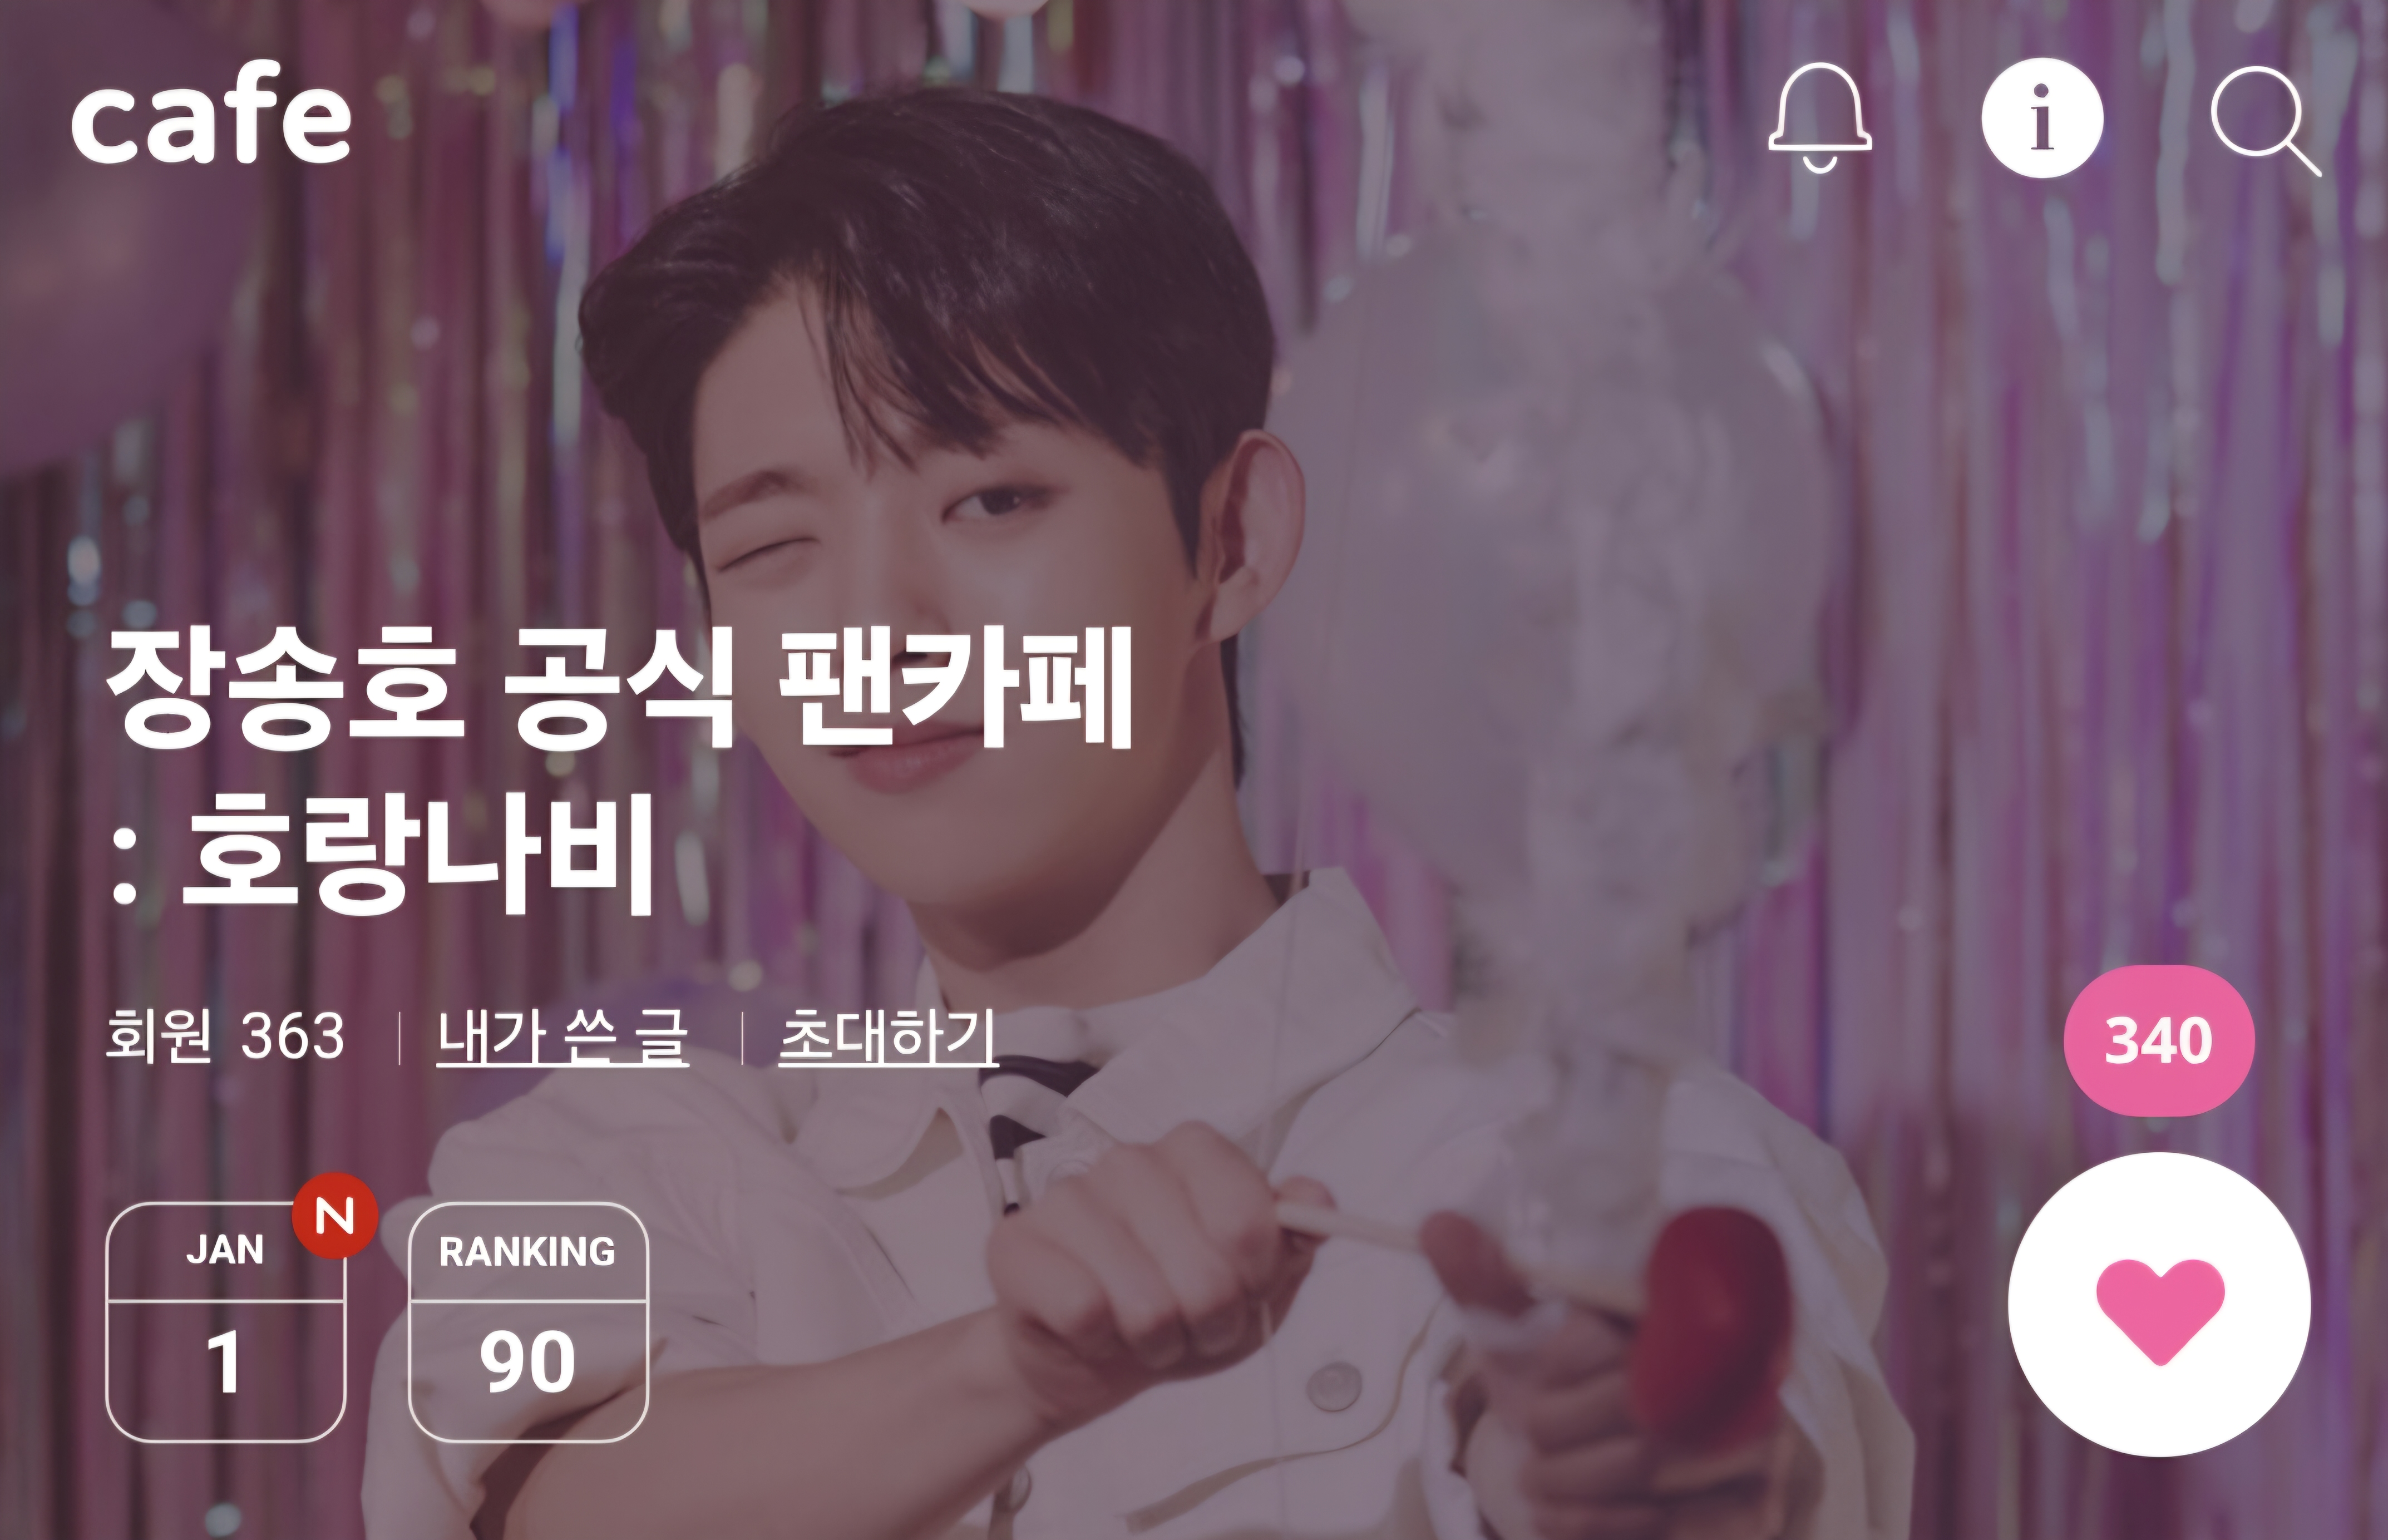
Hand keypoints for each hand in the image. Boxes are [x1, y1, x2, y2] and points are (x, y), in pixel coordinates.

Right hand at [984, 1121, 1328, 1434]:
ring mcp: (1067, 1197)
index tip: (1245, 1293)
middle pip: (1204, 1269)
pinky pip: (1081, 1311)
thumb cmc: (1179, 1311)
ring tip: (1146, 1334)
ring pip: (1145, 1299)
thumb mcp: (1257, 1285)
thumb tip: (1317, 1199)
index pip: (1250, 1217)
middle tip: (1193, 1326)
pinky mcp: (1015, 1244)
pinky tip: (1094, 1332)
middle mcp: (1128, 1161)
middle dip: (1210, 1323)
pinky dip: (1100, 1344)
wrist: (1091, 1360)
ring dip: (1157, 1342)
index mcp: (1193, 1153)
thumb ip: (1293, 1240)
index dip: (1256, 1278)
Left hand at [1423, 1213, 1794, 1539]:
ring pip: (1649, 1472)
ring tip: (1541, 1487)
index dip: (1558, 1361)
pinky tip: (1569, 1518)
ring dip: (1571, 1492)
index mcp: (1684, 1302)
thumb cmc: (1578, 1396)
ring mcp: (1757, 1441)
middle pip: (1634, 1408)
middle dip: (1557, 1437)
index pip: (1618, 1328)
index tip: (1537, 1377)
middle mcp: (1736, 1364)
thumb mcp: (1531, 1343)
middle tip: (1529, 1454)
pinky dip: (1602, 1529)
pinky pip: (1677, 1527)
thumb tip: (1438, 1224)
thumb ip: (1491, 1284)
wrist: (1643, 1476)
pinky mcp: (1757, 1509)